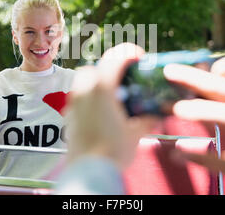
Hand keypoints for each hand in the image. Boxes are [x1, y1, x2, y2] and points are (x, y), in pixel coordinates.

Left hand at [64, 43, 158, 169]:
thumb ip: (146, 120)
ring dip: (97, 83)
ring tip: (113, 97)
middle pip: (95, 68)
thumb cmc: (112, 151)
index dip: (128, 52)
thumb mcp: (135, 133)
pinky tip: (101, 113)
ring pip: (83, 82)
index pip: (115, 58)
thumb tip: (155, 116)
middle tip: (124, 80)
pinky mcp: (69, 116)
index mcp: (102, 88)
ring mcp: (74, 103)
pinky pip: (78, 98)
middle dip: (109, 69)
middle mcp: (84, 90)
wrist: (89, 172)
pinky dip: (89, 98)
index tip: (138, 56)